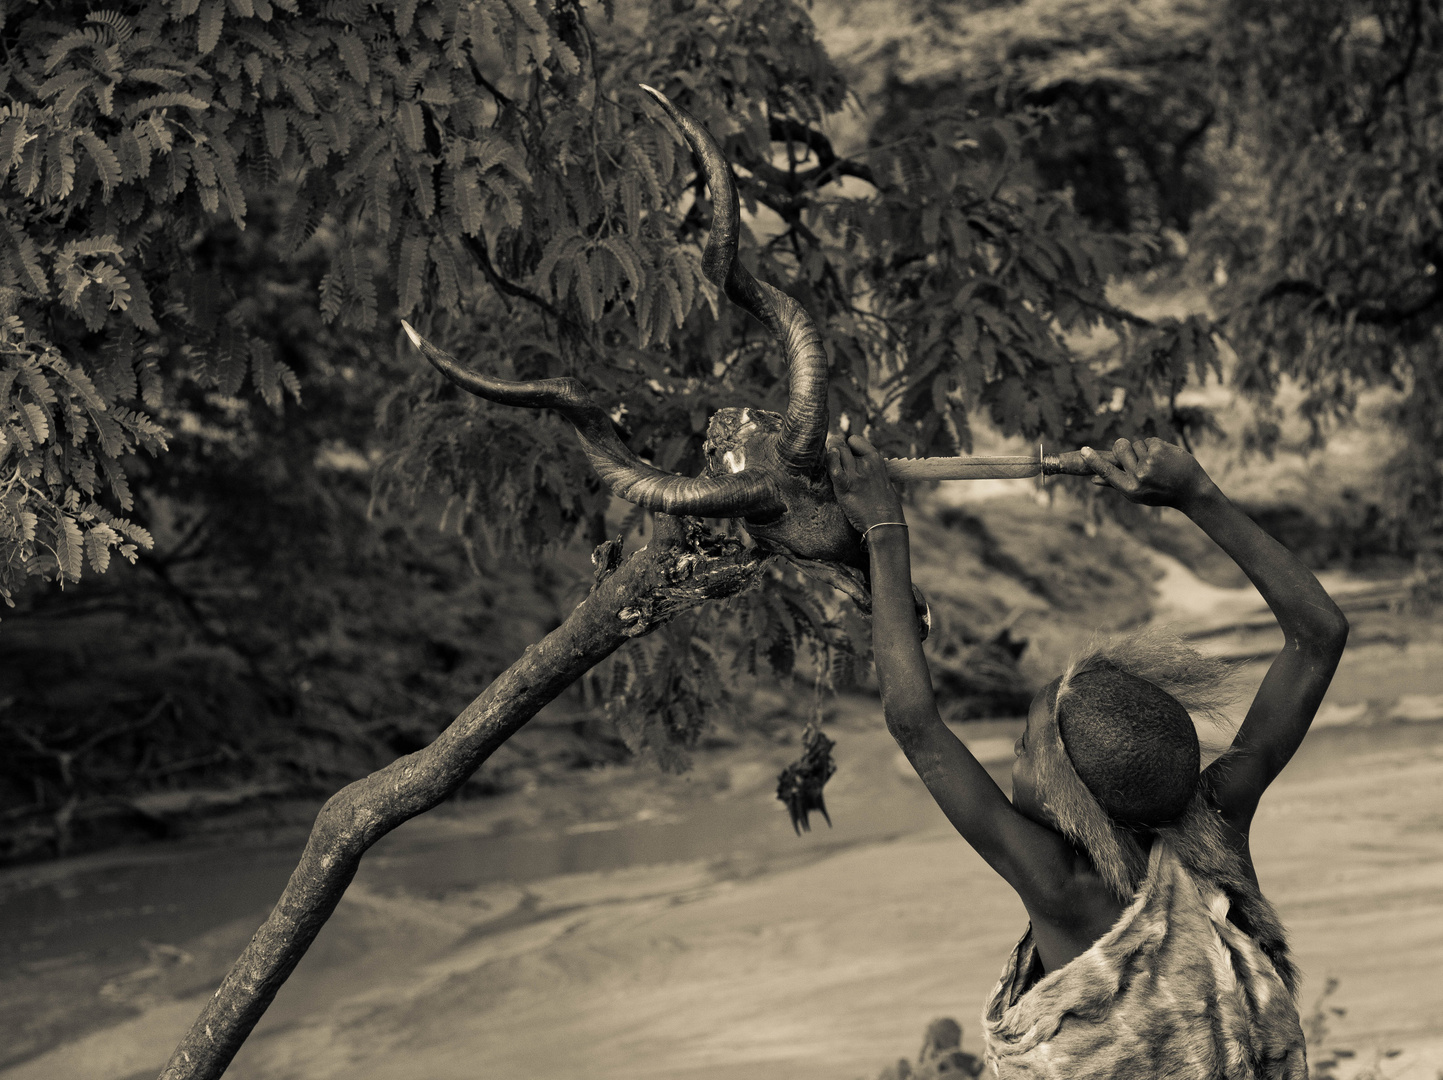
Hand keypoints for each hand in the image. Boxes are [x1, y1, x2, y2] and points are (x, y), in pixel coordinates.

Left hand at [826, 433, 904, 532]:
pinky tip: (827, 462)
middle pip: (843, 445)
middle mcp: (866, 463)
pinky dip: (829, 462)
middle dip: (835, 448)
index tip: (845, 454)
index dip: (848, 446)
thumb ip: (867, 468)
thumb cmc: (883, 503)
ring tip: (827, 458)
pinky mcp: (845, 487)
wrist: (885, 522)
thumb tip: (852, 461)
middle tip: (830, 455)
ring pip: (837, 452)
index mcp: (876, 459)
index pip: (854, 440)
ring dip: (829, 453)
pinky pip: (833, 468)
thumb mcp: (880, 477)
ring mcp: (855, 474)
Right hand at [1081, 437, 1214, 509]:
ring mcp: (1149, 463)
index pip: (1107, 472)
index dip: (1094, 461)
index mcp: (1129, 488)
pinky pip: (1149, 440)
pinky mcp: (1161, 451)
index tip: (1084, 450)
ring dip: (1144, 449)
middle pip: (1120, 447)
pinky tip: (1164, 457)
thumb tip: (1093, 479)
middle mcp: (1138, 476)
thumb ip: (1115, 484)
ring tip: (1157, 463)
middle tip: (1133, 453)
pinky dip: (1155, 446)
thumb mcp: (1136, 494)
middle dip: (1124, 446)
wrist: (1191, 491)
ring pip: (1136, 443)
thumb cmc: (1160, 493)